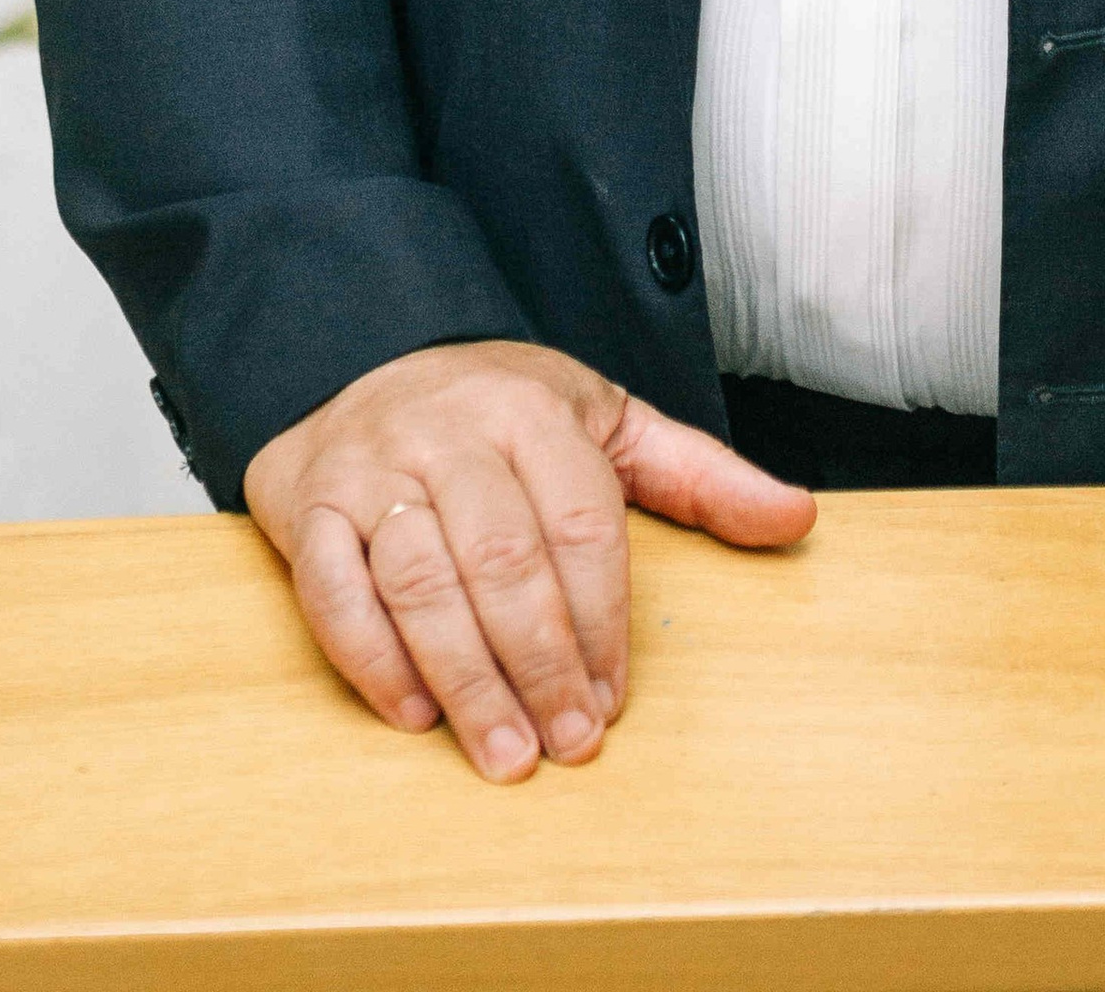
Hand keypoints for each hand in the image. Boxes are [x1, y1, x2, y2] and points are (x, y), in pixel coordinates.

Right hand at [244, 340, 813, 778]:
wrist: (363, 354)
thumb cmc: (499, 411)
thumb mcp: (607, 422)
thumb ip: (699, 476)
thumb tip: (799, 517)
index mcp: (529, 407)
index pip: (580, 522)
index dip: (602, 620)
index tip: (613, 700)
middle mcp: (446, 429)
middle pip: (502, 558)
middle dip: (540, 664)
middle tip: (566, 744)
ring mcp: (371, 466)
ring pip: (420, 581)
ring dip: (466, 679)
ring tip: (504, 751)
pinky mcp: (305, 504)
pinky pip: (332, 589)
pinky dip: (371, 659)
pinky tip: (416, 713)